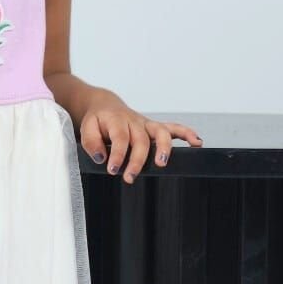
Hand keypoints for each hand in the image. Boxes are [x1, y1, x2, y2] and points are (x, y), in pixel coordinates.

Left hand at [80, 98, 203, 183]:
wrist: (105, 106)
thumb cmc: (97, 120)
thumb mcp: (86, 129)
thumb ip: (91, 143)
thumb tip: (102, 158)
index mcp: (117, 120)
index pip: (120, 138)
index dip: (118, 155)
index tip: (113, 170)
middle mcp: (134, 121)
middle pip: (141, 140)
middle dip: (137, 160)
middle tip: (130, 177)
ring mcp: (146, 124)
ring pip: (161, 132)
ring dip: (164, 148)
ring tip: (162, 164)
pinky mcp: (154, 127)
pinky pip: (173, 128)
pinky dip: (186, 133)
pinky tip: (197, 143)